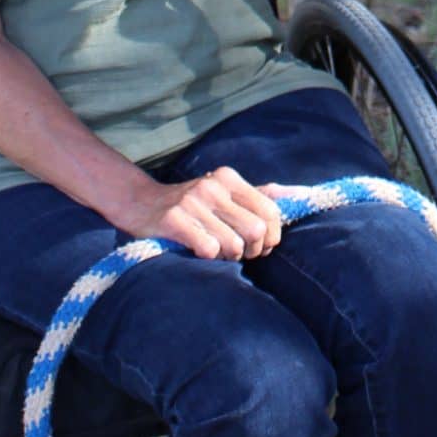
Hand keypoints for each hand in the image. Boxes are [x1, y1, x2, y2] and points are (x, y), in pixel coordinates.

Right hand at [124, 165, 284, 260]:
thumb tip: (296, 195)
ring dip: (229, 257)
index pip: (270, 211)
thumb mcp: (223, 192)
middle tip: (240, 254)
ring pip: (233, 245)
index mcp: (229, 178)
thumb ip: (258, 194)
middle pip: (255, 230)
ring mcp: (192, 201)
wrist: (140, 204)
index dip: (271, 236)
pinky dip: (208, 258)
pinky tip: (198, 252)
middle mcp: (213, 186)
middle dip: (252, 250)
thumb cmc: (190, 205)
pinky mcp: (174, 220)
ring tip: (217, 253)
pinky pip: (208, 249)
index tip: (261, 246)